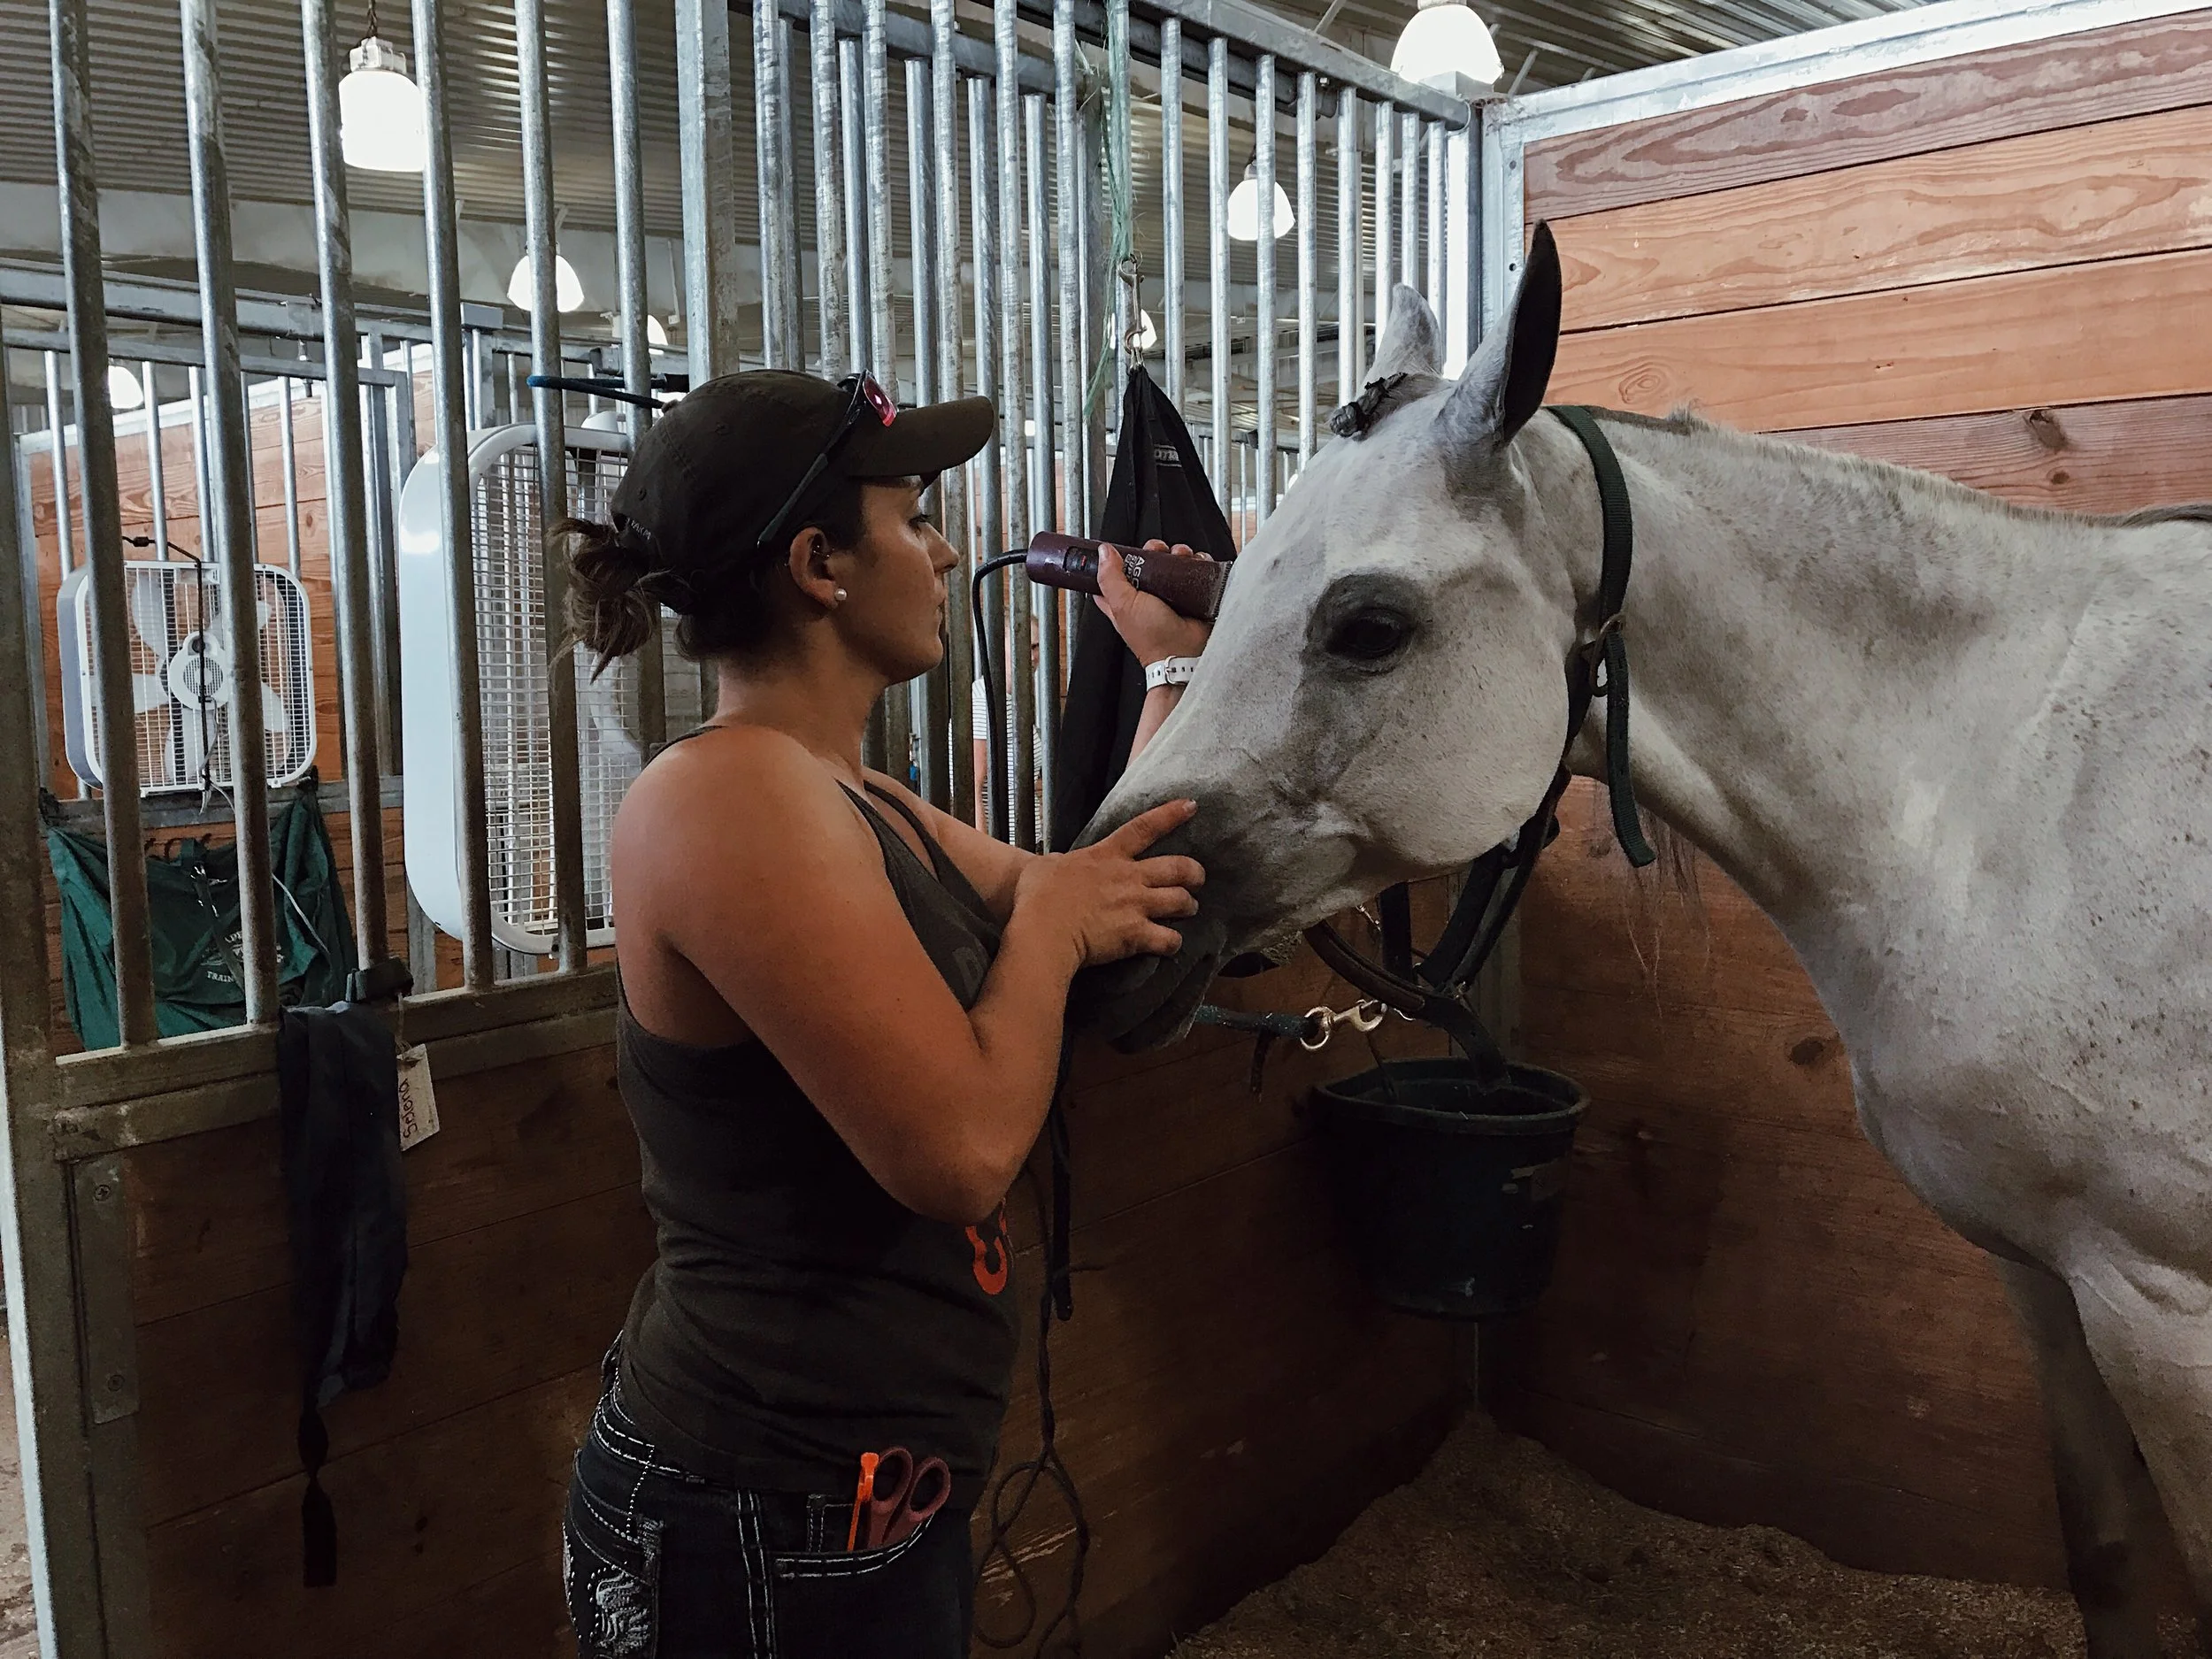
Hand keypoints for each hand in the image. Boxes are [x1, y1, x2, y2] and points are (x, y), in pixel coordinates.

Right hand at [1014, 799, 1205, 965]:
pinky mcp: (1136, 935)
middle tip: (1198, 878)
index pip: (1144, 828)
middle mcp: (1128, 877)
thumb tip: (1055, 862)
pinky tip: (1171, 945)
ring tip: (1189, 910)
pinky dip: (1173, 943)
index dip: (1170, 815)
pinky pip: (1168, 939)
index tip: (1191, 805)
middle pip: (1177, 867)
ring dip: (1188, 906)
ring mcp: (1135, 905)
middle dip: (1194, 872)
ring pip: (1181, 901)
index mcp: (1106, 856)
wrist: (1043, 928)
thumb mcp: (1044, 867)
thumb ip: (1057, 862)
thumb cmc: (1037, 896)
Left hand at [1097, 539, 1212, 668]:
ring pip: (1172, 563)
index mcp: (1124, 599)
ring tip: (1182, 558)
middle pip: (1147, 562)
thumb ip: (1110, 577)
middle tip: (1158, 552)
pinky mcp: (1190, 594)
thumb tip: (1103, 552)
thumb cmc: (1152, 637)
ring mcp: (1170, 594)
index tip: (1121, 550)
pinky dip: (1197, 562)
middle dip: (1154, 551)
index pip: (1113, 574)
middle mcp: (1147, 596)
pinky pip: (1194, 571)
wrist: (1185, 652)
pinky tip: (1195, 564)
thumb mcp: (1122, 604)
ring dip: (1178, 554)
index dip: (1115, 560)